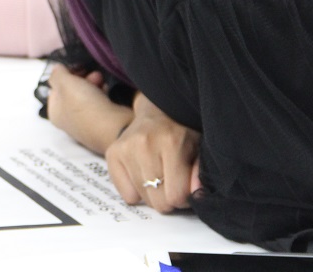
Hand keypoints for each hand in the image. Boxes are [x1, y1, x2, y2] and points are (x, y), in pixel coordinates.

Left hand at [46, 65, 132, 155]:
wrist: (115, 127)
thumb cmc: (85, 105)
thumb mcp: (64, 83)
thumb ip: (56, 73)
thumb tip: (56, 70)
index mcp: (55, 113)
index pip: (55, 88)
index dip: (65, 75)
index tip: (76, 67)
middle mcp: (70, 119)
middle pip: (73, 91)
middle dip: (82, 78)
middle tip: (93, 74)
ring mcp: (88, 122)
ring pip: (88, 95)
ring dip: (95, 83)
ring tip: (102, 79)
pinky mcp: (105, 121)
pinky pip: (101, 102)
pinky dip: (105, 93)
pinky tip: (109, 88)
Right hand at [105, 93, 200, 212]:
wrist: (158, 112)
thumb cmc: (182, 133)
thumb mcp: (199, 149)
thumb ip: (199, 173)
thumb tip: (197, 195)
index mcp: (170, 143)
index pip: (176, 196)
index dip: (185, 197)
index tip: (187, 187)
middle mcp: (144, 145)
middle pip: (158, 201)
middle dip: (169, 198)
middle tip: (173, 183)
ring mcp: (125, 149)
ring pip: (143, 198)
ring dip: (154, 194)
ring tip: (160, 177)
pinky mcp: (113, 154)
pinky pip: (127, 195)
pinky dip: (137, 192)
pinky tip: (144, 176)